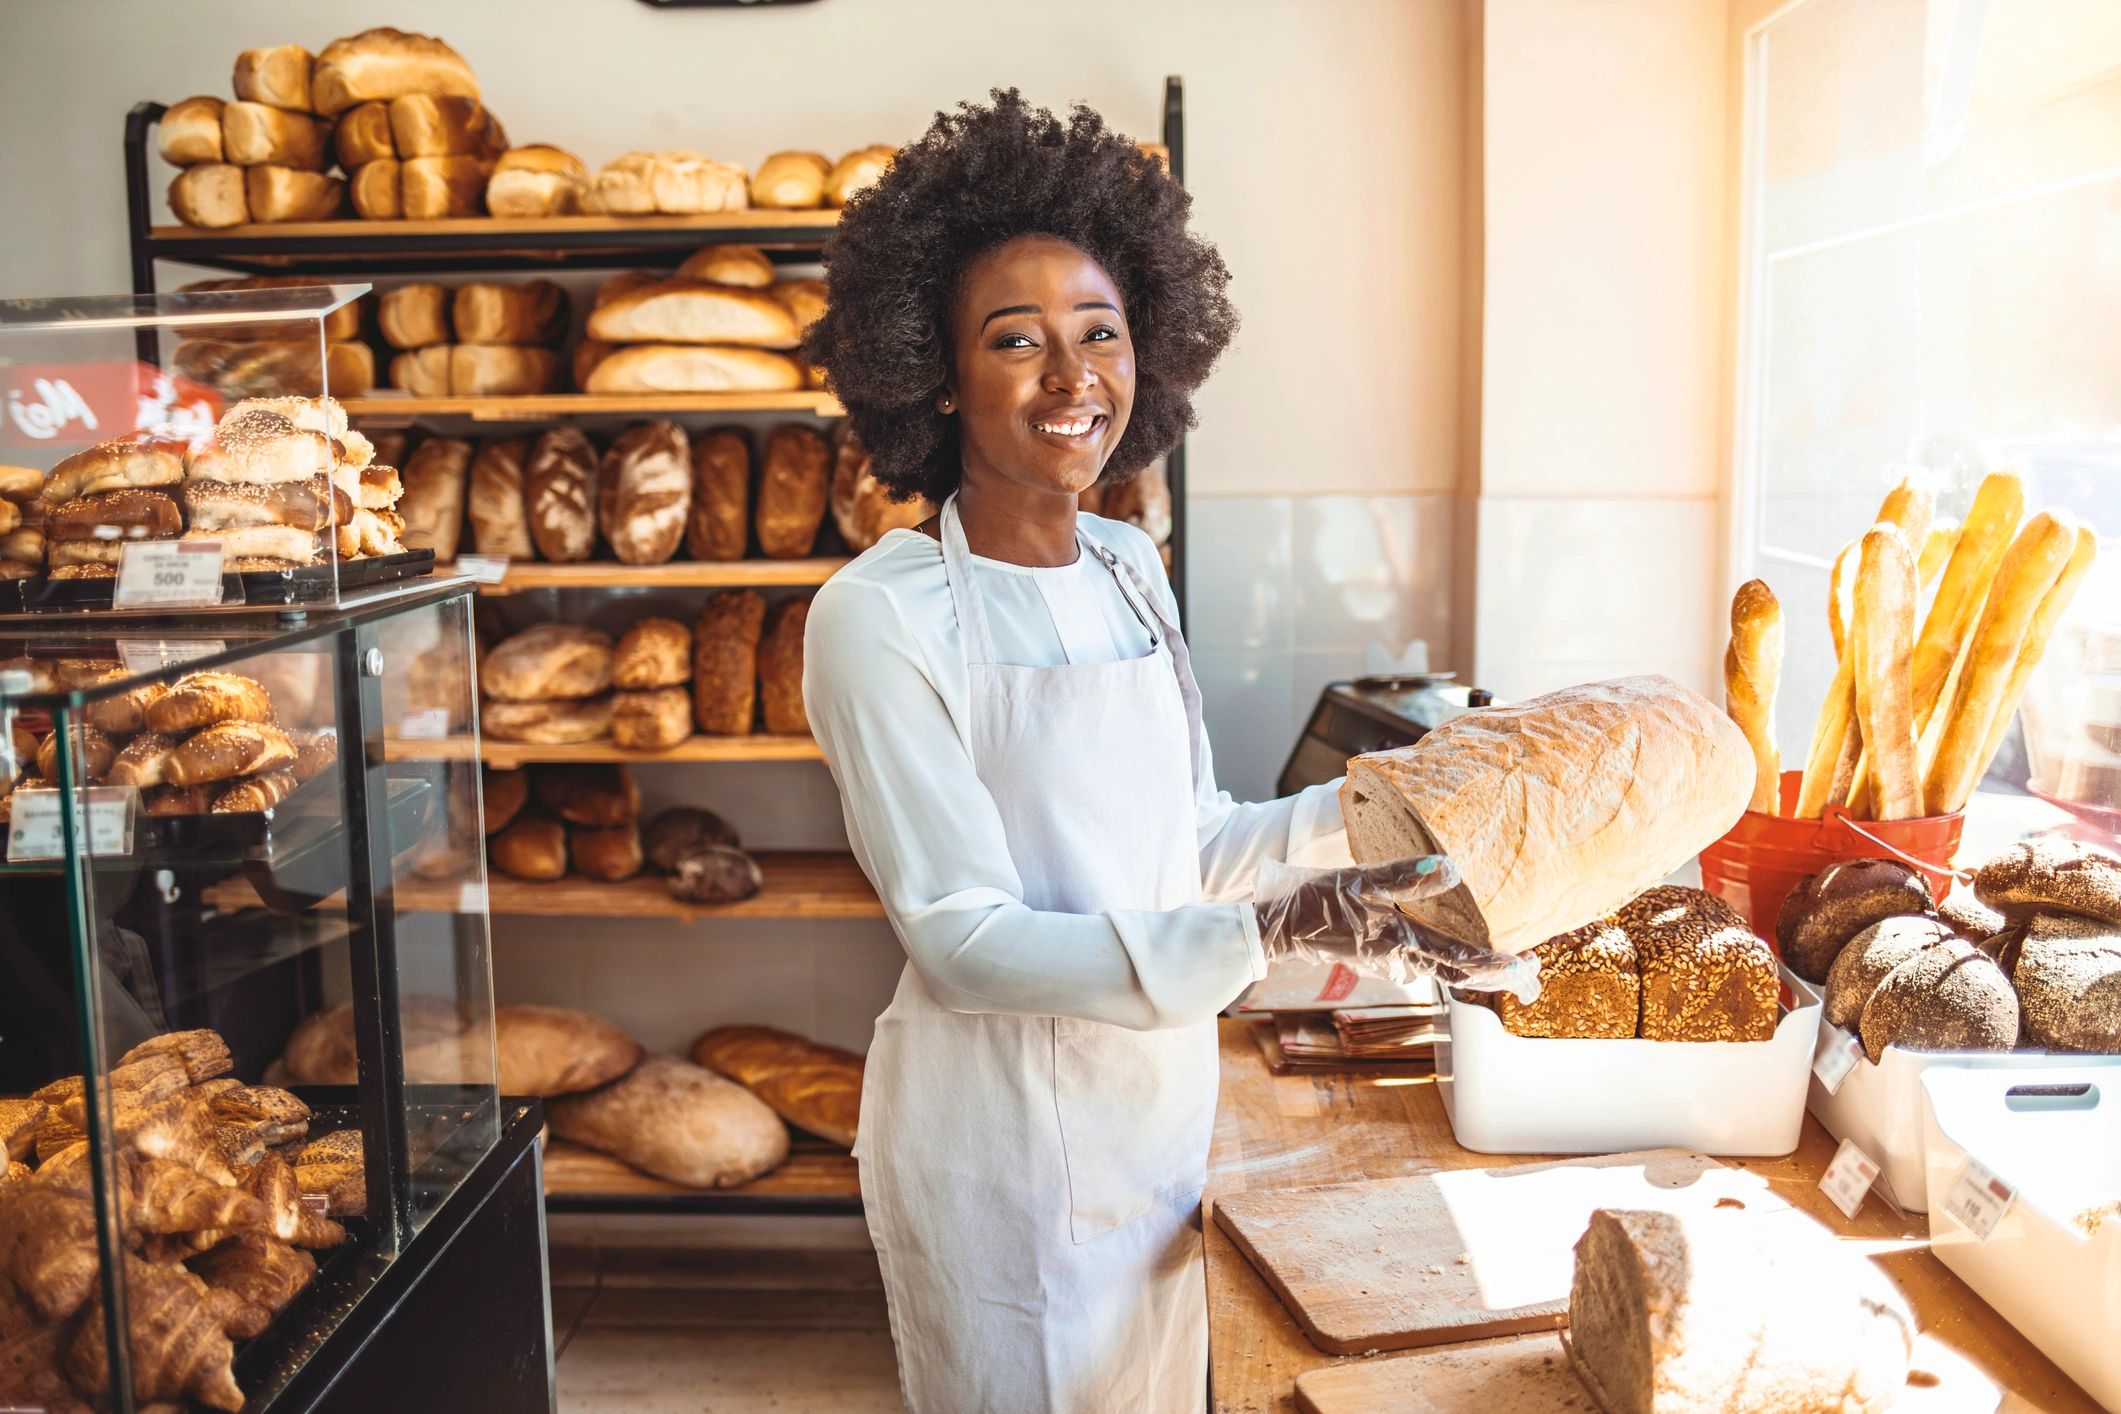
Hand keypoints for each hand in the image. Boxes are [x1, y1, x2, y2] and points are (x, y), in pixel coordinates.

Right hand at [1252, 855, 1542, 1000]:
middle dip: (1495, 973)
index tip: (1527, 968)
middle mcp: (1401, 959)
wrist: (1276, 929)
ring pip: (1442, 969)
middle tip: (1530, 970)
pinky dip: (1450, 959)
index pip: (1459, 961)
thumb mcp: (1360, 881)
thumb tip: (1451, 868)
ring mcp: (1390, 961)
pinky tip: (1454, 944)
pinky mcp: (1379, 955)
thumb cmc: (1317, 902)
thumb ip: (1404, 875)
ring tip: (1503, 958)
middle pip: (1458, 974)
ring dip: (1474, 968)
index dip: (1496, 966)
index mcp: (1401, 942)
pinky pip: (1425, 960)